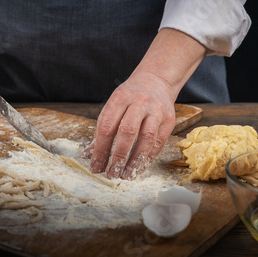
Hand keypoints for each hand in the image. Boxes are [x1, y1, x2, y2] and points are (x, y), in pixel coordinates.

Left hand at [82, 28, 206, 179]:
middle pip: (127, 132)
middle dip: (118, 156)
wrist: (156, 81)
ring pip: (146, 139)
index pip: (108, 127)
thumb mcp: (112, 106)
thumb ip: (101, 130)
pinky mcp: (169, 119)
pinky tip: (139, 167)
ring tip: (126, 175)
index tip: (96, 166)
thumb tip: (88, 155)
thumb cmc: (129, 97)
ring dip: (135, 160)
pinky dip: (148, 157)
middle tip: (111, 174)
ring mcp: (156, 111)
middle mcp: (139, 102)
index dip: (101, 150)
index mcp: (120, 98)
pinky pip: (158, 142)